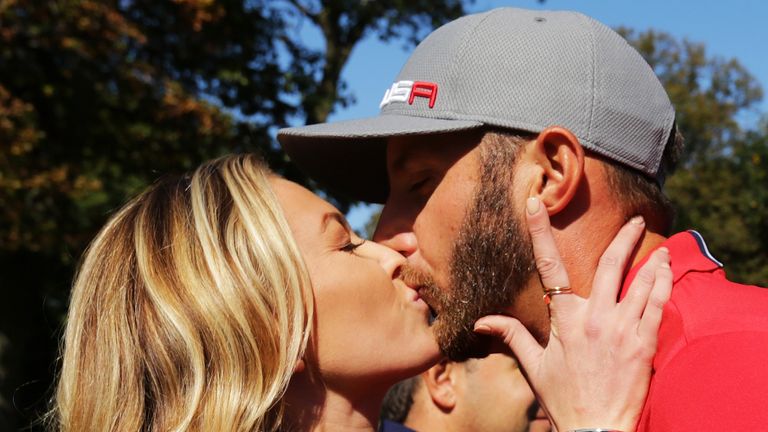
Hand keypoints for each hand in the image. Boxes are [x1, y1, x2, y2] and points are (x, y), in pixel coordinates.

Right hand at [473, 197, 672, 431]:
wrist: (595, 430)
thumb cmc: (563, 398)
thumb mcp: (533, 365)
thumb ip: (512, 334)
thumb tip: (481, 320)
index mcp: (564, 319)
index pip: (549, 266)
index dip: (540, 232)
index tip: (535, 204)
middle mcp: (594, 317)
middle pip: (609, 265)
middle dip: (622, 237)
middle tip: (633, 219)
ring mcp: (622, 329)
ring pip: (640, 281)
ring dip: (650, 260)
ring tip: (660, 247)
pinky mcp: (644, 343)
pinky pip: (657, 304)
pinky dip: (663, 283)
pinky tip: (667, 270)